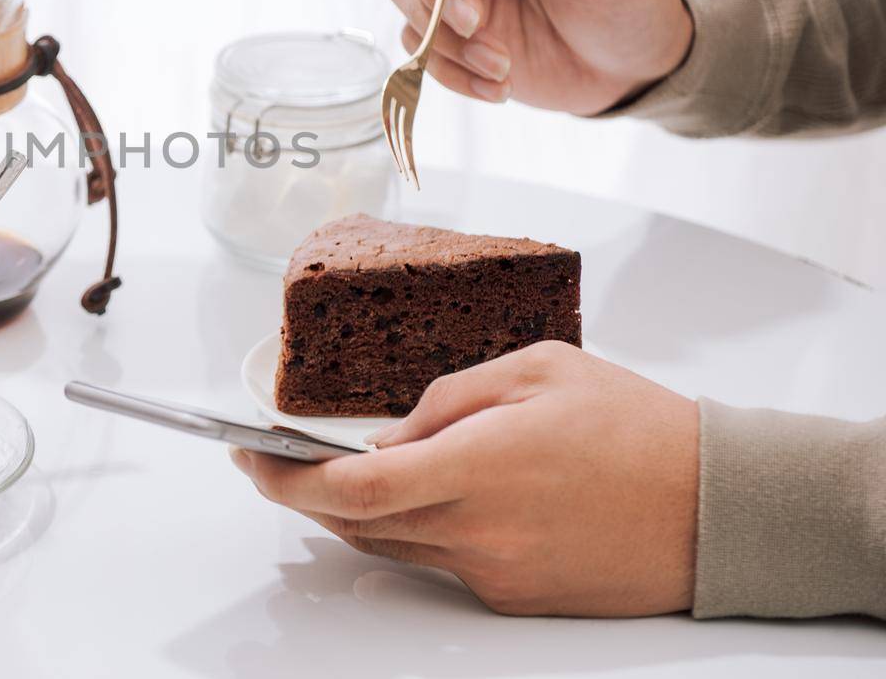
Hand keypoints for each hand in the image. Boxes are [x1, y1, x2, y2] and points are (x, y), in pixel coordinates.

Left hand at [232, 342, 698, 616]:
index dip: (284, 478)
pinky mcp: (515, 596)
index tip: (248, 456)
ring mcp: (495, 571)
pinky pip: (441, 561)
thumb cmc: (636, 426)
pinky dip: (419, 527)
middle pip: (356, 523)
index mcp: (477, 464)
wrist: (718, 507)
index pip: (350, 488)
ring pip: (393, 545)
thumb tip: (387, 433)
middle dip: (303, 492)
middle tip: (274, 459)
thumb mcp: (537, 369)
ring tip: (344, 469)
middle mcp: (477, 529)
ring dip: (356, 511)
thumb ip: (448, 398)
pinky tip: (433, 493)